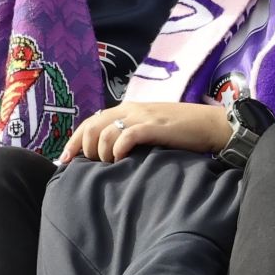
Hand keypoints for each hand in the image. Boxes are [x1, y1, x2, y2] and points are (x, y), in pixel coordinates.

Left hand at [60, 102, 231, 165]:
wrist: (210, 125)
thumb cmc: (181, 132)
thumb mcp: (149, 128)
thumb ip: (129, 134)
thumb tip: (108, 153)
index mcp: (126, 108)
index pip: (89, 122)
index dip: (74, 141)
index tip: (64, 160)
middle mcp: (130, 109)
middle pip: (91, 127)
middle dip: (85, 150)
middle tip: (93, 166)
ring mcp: (142, 116)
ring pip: (105, 132)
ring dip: (101, 152)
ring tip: (110, 164)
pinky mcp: (154, 126)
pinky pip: (126, 135)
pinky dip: (117, 148)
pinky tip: (120, 158)